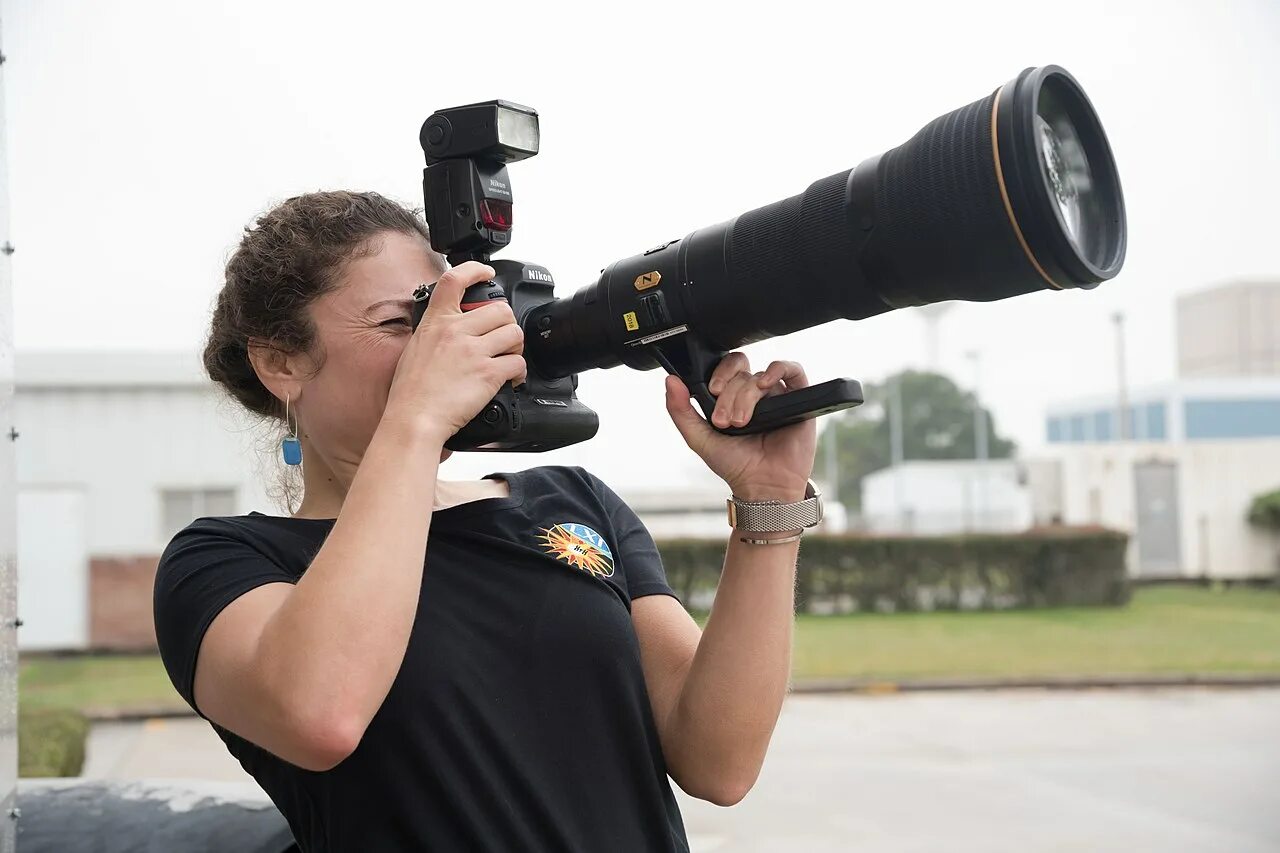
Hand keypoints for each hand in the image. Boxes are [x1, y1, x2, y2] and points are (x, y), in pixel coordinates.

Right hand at [382, 261, 526, 441]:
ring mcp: (473, 351)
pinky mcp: (488, 373)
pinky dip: (519, 372)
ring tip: (508, 358)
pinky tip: (511, 380)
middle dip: (507, 324)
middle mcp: (455, 331)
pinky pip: (518, 363)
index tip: (486, 272)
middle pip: (500, 309)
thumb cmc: (410, 392)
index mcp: (436, 322)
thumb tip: (448, 330)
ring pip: (514, 332)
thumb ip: (435, 333)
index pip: (454, 280)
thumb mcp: (415, 349)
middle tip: (503, 339)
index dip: (474, 270)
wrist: (414, 419)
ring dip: (516, 346)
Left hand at [664, 353, 817, 501]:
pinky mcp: (798, 400)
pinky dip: (778, 369)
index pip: (725, 369)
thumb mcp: (699, 438)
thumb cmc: (735, 465)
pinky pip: (793, 371)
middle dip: (729, 394)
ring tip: (742, 422)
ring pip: (759, 377)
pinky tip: (765, 383)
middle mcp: (754, 395)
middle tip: (726, 420)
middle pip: (741, 373)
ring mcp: (776, 396)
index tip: (712, 391)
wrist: (763, 487)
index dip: (719, 374)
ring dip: (746, 396)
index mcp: (732, 398)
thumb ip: (681, 411)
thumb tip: (671, 381)